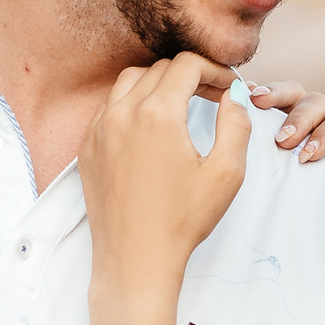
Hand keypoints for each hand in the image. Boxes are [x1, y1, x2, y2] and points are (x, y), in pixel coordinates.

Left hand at [80, 53, 249, 324]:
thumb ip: (236, 123)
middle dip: (190, 75)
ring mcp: (99, 130)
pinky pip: (109, 108)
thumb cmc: (181, 222)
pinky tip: (151, 127)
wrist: (135, 260)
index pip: (187, 65)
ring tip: (181, 105)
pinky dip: (132, 104)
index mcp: (157, 114)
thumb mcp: (226, 173)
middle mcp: (122, 114)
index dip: (215, 69)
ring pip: (129, 82)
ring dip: (158, 84)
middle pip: (159, 69)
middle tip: (213, 96)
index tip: (229, 87)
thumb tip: (234, 94)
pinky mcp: (88, 148)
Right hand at [248, 81, 324, 224]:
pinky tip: (247, 97)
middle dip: (302, 119)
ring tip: (257, 106)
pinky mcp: (290, 135)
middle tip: (285, 142)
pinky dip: (264, 96)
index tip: (309, 155)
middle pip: (320, 104)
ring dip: (279, 100)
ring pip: (299, 97)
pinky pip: (277, 106)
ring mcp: (313, 127)